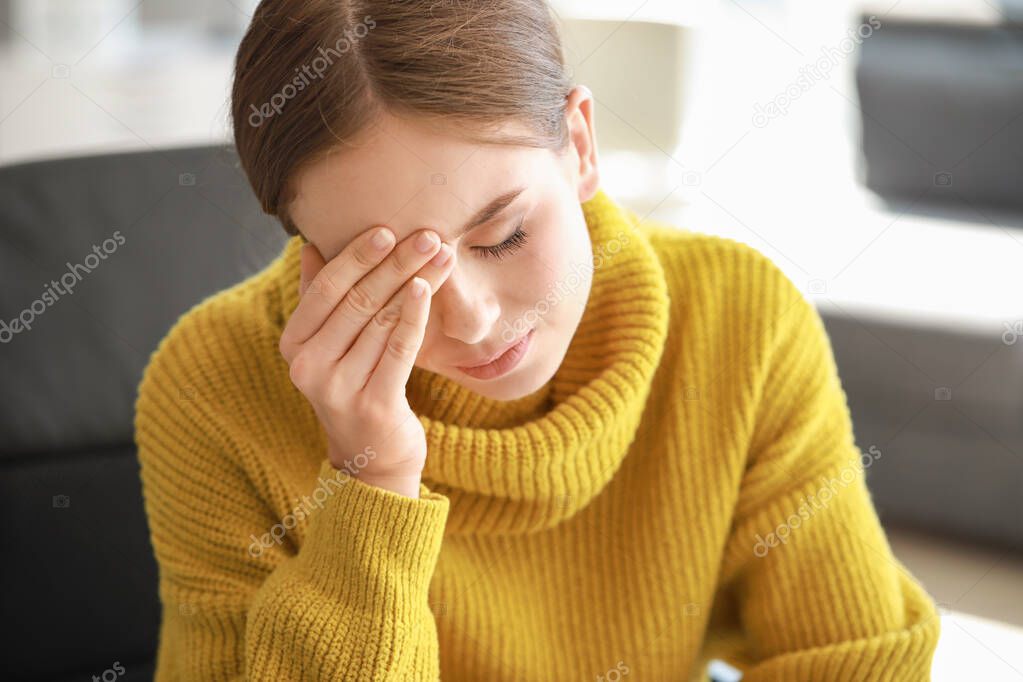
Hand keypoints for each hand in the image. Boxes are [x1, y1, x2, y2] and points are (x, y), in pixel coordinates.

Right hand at [278, 226, 455, 497]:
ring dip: (415, 281)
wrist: (372, 458)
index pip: (326, 290)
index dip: (356, 257)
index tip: (387, 229)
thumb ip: (319, 299)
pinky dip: (413, 315)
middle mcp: (308, 367)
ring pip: (382, 321)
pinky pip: (398, 350)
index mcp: (294, 345)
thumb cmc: (355, 386)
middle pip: (357, 301)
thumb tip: (311, 245)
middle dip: (395, 263)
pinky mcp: (373, 406)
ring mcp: (339, 390)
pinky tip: (426, 288)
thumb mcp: (329, 345)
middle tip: (427, 234)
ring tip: (441, 255)